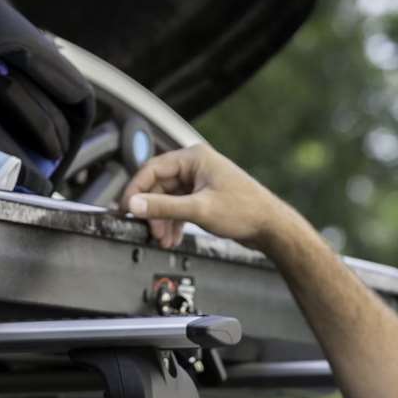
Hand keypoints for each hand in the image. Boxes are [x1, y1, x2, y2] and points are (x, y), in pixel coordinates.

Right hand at [121, 144, 299, 251]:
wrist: (271, 226)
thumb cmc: (246, 210)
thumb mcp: (199, 209)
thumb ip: (164, 207)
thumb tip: (135, 205)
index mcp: (194, 157)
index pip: (152, 169)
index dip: (136, 190)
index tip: (126, 209)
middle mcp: (196, 166)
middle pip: (158, 186)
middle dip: (152, 211)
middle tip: (148, 229)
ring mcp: (200, 181)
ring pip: (168, 199)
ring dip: (162, 220)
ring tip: (163, 239)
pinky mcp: (204, 196)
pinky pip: (179, 207)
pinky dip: (174, 222)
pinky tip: (172, 237)